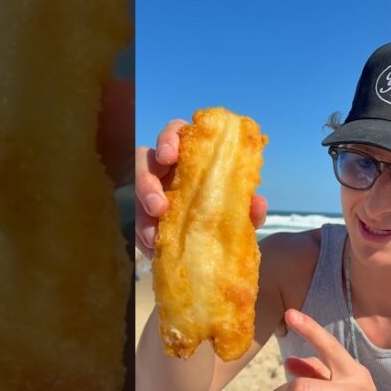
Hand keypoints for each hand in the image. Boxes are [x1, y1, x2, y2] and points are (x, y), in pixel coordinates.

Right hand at [133, 119, 267, 259]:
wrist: (212, 255)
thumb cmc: (224, 220)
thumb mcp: (237, 215)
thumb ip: (246, 209)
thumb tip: (257, 204)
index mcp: (191, 158)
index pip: (175, 135)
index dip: (168, 140)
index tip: (169, 157)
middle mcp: (167, 169)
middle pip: (145, 159)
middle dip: (147, 180)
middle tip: (159, 207)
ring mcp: (150, 192)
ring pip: (135, 191)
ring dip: (142, 215)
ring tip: (153, 234)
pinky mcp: (140, 216)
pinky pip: (134, 220)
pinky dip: (143, 233)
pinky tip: (153, 246)